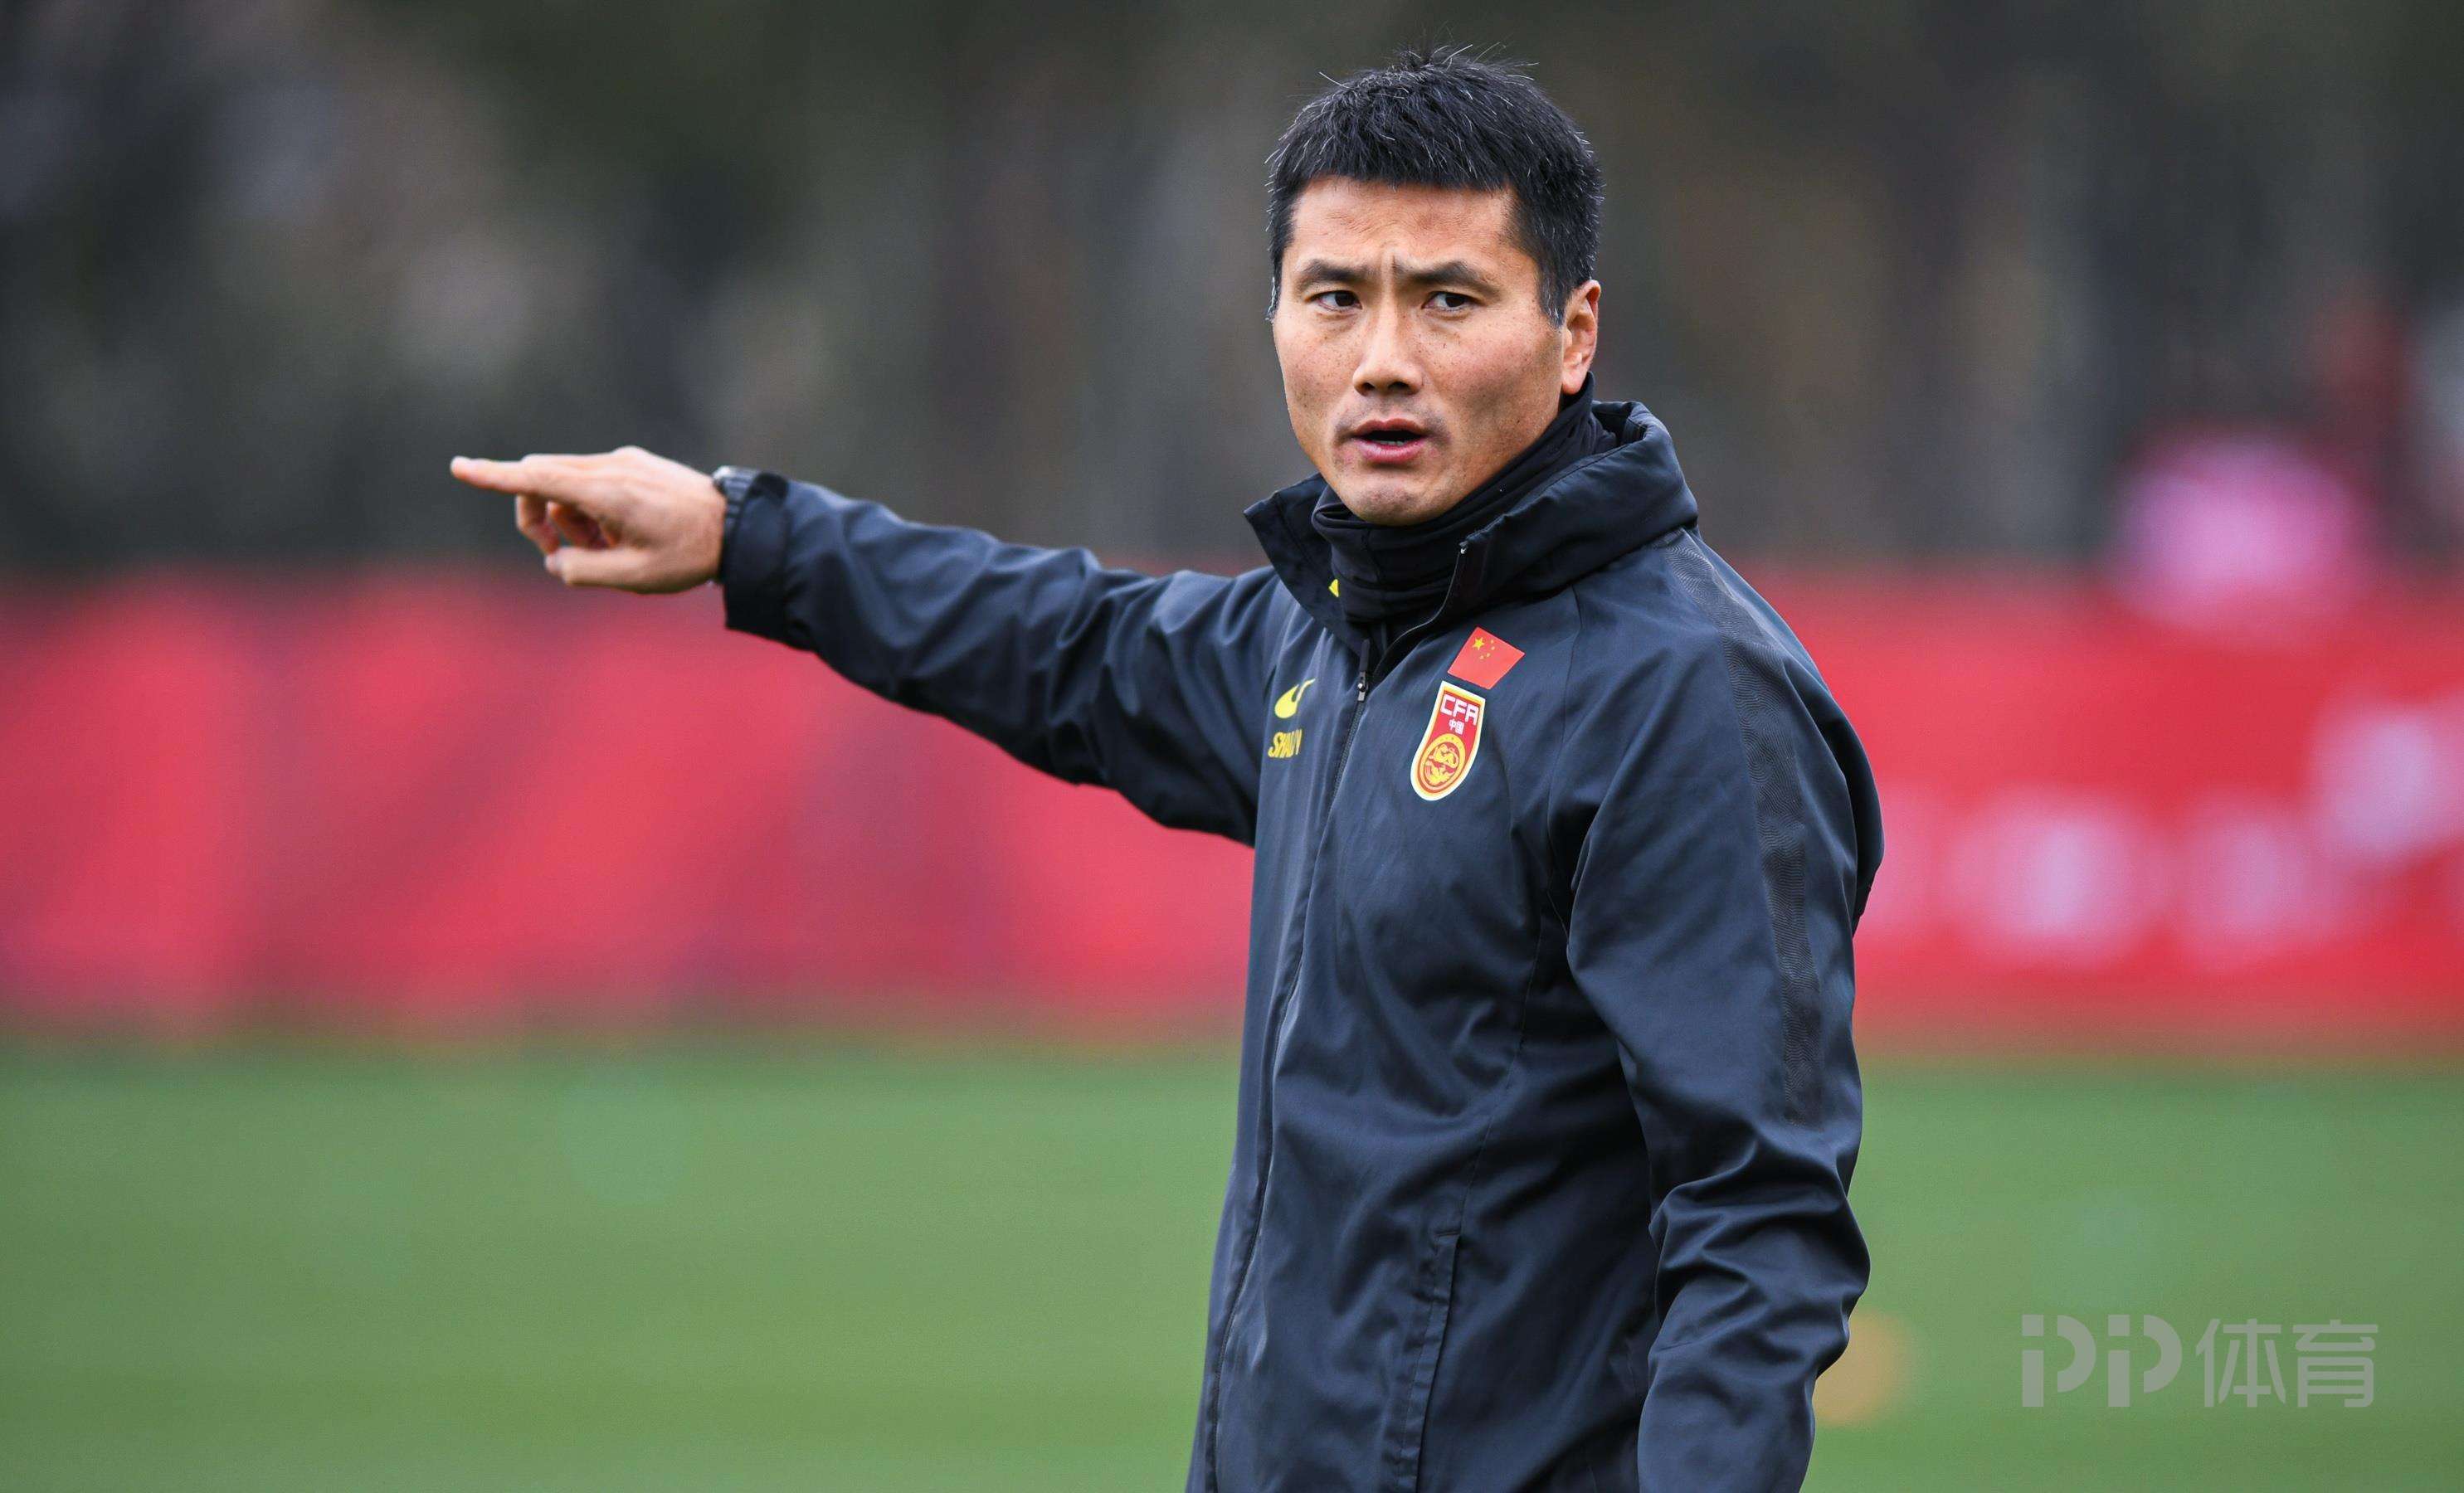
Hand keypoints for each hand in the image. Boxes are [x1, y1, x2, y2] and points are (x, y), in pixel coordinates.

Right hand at [450, 446, 724, 592]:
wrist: (741, 527)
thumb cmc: (690, 555)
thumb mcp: (633, 577)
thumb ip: (581, 571)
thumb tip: (554, 560)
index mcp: (607, 492)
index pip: (536, 478)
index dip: (494, 476)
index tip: (458, 467)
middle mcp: (611, 467)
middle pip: (542, 479)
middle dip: (537, 517)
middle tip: (560, 556)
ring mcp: (623, 460)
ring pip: (565, 481)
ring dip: (567, 517)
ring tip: (605, 549)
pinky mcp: (634, 462)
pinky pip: (591, 480)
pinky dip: (589, 507)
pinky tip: (620, 534)